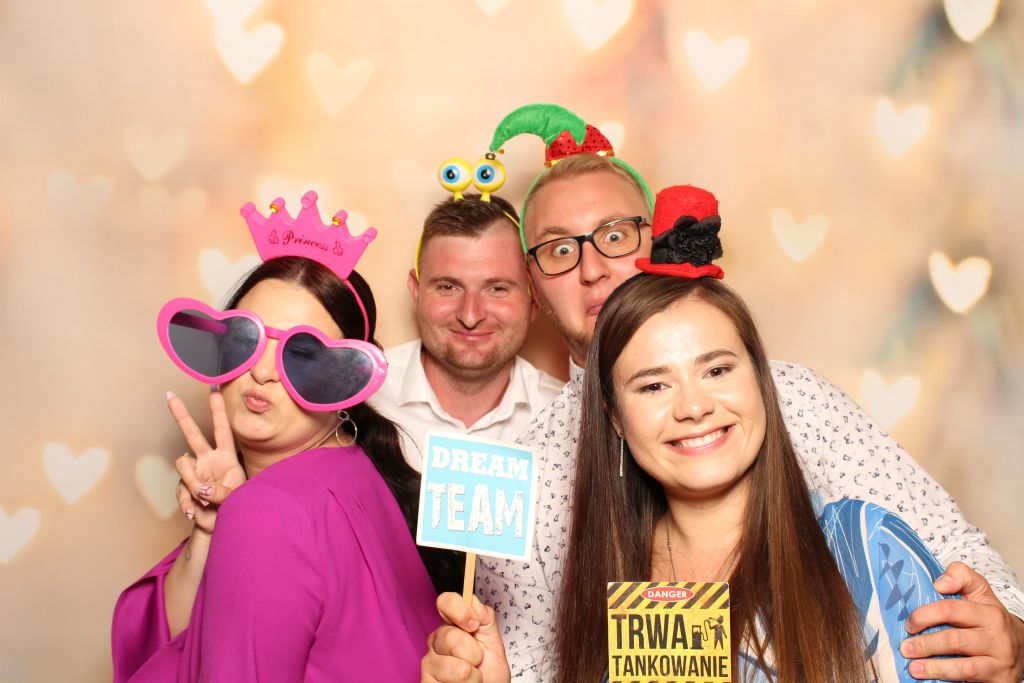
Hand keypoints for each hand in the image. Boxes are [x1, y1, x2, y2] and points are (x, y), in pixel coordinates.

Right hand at [168, 390, 245, 532]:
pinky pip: (180, 489)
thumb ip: (222, 492)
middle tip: (170, 396)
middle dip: (181, 415)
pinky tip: (196, 511)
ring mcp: (194, 472)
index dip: (218, 410)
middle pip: (192, 434)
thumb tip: (202, 488)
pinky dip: (188, 503)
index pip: (222, 430)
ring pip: (182, 464)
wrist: (221, 525)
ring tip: (207, 500)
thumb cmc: (235, 506)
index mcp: (226, 457)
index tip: (214, 390)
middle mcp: (208, 460)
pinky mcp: (183, 487)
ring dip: (194, 483)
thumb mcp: (237, 497)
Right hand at [421, 592, 509, 682]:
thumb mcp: (494, 642)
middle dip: (474, 652)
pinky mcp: (426, 682)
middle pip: (450, 636)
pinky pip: (450, 682)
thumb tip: (473, 602)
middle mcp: (436, 640)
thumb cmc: (489, 671)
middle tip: (477, 660)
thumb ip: (485, 618)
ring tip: (472, 677)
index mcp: (452, 625)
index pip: (445, 602)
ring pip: (456, 666)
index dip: (460, 610)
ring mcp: (429, 662)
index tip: (474, 624)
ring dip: (473, 675)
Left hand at [901, 561, 1023, 680]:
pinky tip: (932, 678)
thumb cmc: (991, 619)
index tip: (909, 624)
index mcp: (989, 613)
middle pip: (954, 640)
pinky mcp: (1002, 681)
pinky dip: (949, 679)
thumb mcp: (980, 592)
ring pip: (964, 667)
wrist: (1023, 647)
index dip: (925, 616)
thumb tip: (939, 583)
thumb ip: (961, 576)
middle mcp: (998, 637)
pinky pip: (971, 681)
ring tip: (913, 667)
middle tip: (905, 648)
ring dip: (934, 667)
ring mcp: (1000, 661)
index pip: (950, 609)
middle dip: (925, 645)